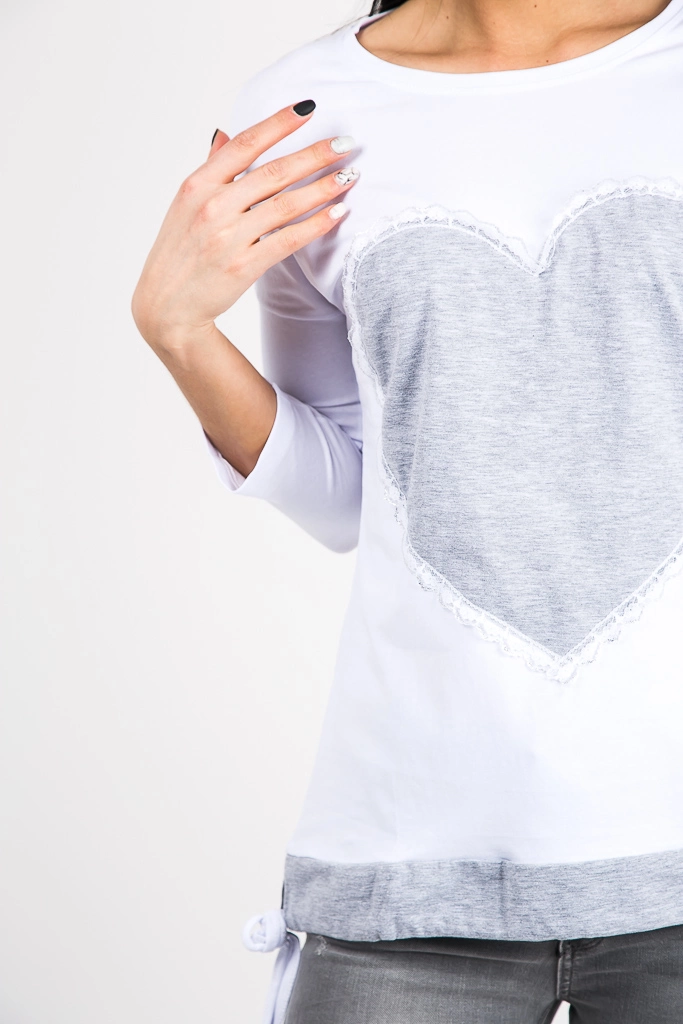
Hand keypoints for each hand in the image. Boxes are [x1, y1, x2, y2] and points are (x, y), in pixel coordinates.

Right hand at [131, 102, 357, 347]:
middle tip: (345, 143)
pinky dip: (316, 224)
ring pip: (286, 204)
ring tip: (350, 175)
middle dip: (314, 155)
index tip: (309, 109)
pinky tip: (337, 213)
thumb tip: (225, 134)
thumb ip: (211, 169)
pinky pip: (289, 239)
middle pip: (274, 172)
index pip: (245, 145)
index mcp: (198, 185)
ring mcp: (229, 237)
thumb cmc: (179, 252)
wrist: (167, 305)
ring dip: (323, 188)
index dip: (279, 124)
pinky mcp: (244, 266)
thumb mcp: (185, 204)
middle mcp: (213, 206)